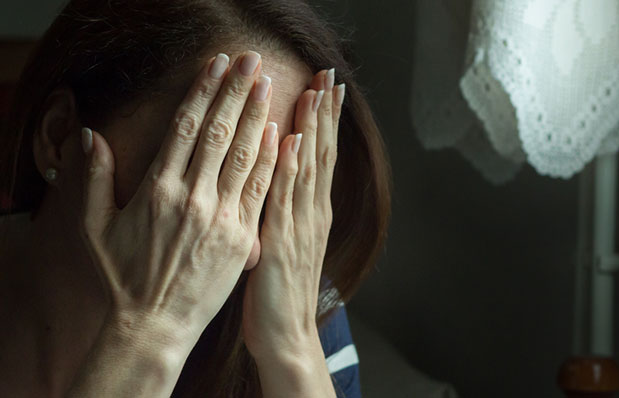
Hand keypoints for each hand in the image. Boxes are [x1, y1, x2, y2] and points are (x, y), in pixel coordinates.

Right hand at [78, 50, 276, 347]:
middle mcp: (192, 198)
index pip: (184, 128)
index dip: (202, 91)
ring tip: (268, 84)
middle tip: (252, 61)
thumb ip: (92, 179)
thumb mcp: (94, 228)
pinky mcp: (242, 238)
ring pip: (243, 156)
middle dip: (236, 92)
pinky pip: (259, 191)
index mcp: (157, 190)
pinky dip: (270, 161)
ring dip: (257, 117)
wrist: (152, 327)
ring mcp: (221, 218)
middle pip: (218, 133)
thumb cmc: (121, 280)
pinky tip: (281, 134)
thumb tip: (90, 134)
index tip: (217, 64)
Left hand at [241, 68, 344, 359]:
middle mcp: (312, 213)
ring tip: (316, 91)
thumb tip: (282, 176)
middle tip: (329, 74)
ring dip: (311, 128)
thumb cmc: (280, 291)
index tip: (327, 86)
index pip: (320, 155)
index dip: (324, 120)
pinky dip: (288, 168)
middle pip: (320, 153)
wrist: (287, 335)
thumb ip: (288, 208)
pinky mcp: (281, 242)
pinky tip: (289, 141)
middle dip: (324, 112)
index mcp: (312, 211)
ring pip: (307, 168)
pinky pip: (283, 198)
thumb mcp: (287, 242)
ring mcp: (300, 226)